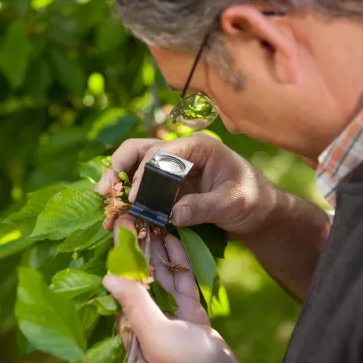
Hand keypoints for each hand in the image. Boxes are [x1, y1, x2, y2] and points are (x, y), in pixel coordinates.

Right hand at [95, 132, 278, 237]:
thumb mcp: (232, 203)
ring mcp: (171, 169)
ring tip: (105, 201)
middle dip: (117, 168)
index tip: (132, 195)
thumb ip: (204, 207)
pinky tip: (118, 212)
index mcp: (197, 147)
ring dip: (117, 181)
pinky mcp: (167, 187)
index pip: (161, 151)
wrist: (259, 213)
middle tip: (104, 191)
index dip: (142, 171)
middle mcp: (180, 153)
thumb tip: (172, 215)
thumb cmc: (252, 200)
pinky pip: (141, 187)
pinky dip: (127, 197)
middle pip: (139, 150)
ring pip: (134, 166)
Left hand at [104, 216, 242, 362]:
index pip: (124, 279)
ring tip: (155, 218)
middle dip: (139, 242)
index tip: (120, 223)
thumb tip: (109, 276)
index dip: (122, 249)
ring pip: (161, 274)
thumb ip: (136, 304)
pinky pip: (182, 283)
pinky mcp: (191, 316)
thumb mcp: (158, 335)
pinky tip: (174, 239)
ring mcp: (171, 316)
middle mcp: (148, 317)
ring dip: (158, 247)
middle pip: (140, 273)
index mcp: (133, 324)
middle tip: (137, 211)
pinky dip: (179, 261)